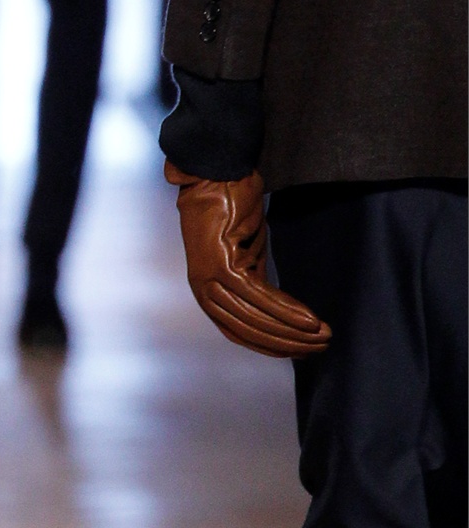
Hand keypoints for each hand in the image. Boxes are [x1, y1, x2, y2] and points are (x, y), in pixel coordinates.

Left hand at [167, 165, 329, 358]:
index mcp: (208, 293)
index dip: (272, 346)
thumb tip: (280, 311)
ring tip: (322, 336)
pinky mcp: (221, 264)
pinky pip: (258, 295)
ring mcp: (209, 279)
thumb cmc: (232, 212)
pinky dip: (285, 310)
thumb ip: (257, 285)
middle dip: (287, 344)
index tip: (301, 352)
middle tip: (321, 347)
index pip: (240, 333)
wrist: (217, 175)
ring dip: (291, 331)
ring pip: (254, 317)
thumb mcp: (248, 257)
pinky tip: (309, 319)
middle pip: (248, 330)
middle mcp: (204, 290)